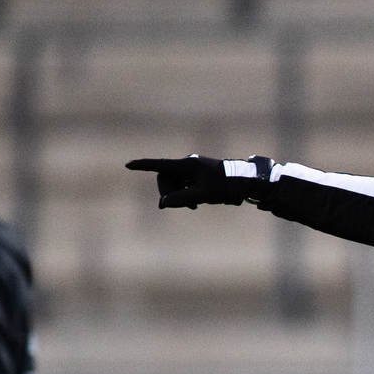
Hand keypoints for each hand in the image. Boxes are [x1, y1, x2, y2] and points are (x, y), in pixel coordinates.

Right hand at [126, 155, 266, 208]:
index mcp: (186, 165)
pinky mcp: (197, 176)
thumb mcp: (204, 195)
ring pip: (175, 184)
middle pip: (166, 179)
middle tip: (181, 207)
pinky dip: (185, 195)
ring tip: (194, 207)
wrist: (245, 181)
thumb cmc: (225, 186)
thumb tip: (163, 204)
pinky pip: (183, 185)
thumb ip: (182, 199)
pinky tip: (195, 205)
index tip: (128, 165)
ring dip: (178, 196)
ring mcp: (192, 170)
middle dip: (169, 194)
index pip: (160, 165)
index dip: (143, 166)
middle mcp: (187, 165)